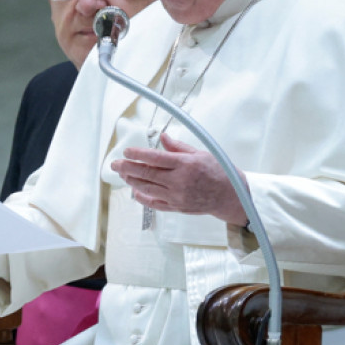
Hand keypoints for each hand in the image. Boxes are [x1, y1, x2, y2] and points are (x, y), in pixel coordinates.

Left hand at [112, 133, 248, 226]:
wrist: (229, 195)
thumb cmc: (218, 172)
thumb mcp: (200, 153)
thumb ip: (179, 147)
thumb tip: (163, 137)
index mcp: (185, 164)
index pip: (155, 158)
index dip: (138, 155)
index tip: (127, 151)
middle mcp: (179, 181)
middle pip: (147, 173)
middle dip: (128, 168)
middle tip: (115, 164)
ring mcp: (177, 196)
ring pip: (147, 188)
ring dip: (132, 180)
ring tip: (122, 174)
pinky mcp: (177, 207)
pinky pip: (155, 203)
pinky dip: (143, 197)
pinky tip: (135, 191)